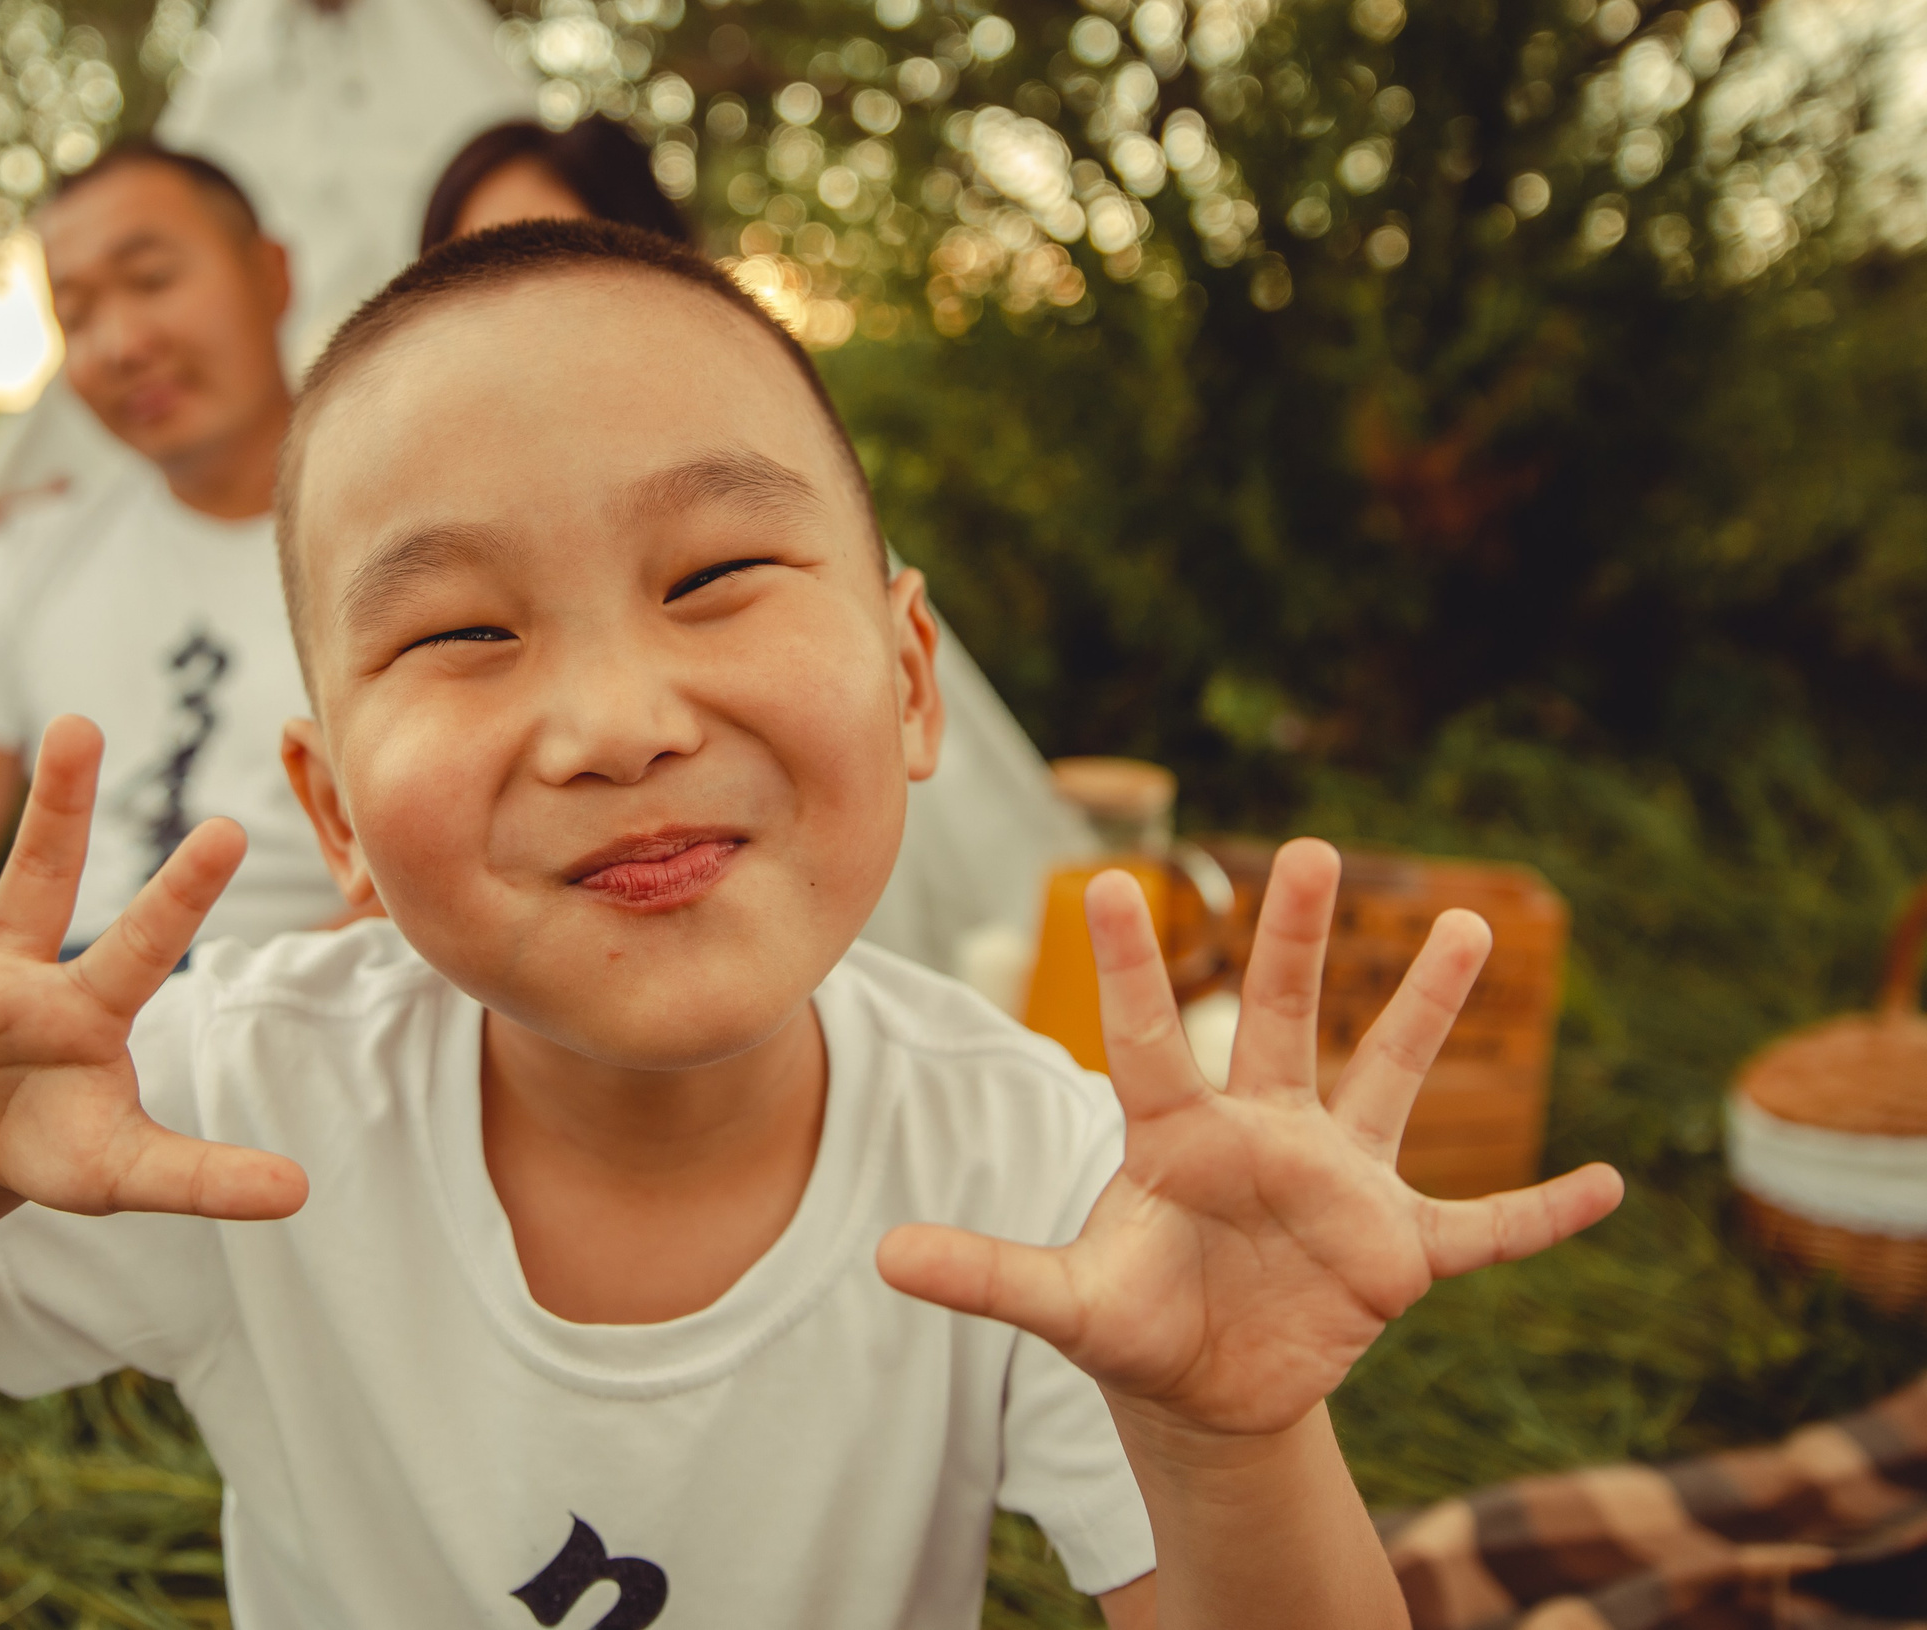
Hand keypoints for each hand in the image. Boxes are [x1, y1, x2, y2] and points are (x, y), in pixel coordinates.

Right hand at [0, 708, 306, 1222]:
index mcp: (83, 1008)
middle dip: (59, 807)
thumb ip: (204, 1176)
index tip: (231, 827)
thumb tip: (302, 1195)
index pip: (142, 944)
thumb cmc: (54, 1144)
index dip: (183, 892)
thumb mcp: (123, 1172)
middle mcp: (9, 972)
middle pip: (38, 877)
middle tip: (82, 721)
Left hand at [878, 837, 1620, 1438]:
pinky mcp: (1399, 1250)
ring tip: (1466, 923)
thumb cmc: (1137, 1323)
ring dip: (1425, 1010)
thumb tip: (886, 1259)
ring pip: (1392, 1079)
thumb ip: (988, 1275)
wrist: (1208, 1387)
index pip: (1150, 1040)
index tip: (1112, 889)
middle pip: (1279, 1018)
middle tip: (1314, 848)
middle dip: (1294, 939)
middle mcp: (1266, 1134)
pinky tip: (1612, 1184)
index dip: (1134, 972)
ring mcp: (1341, 1182)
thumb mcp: (1065, 1305)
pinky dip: (1544, 1214)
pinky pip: (1487, 1228)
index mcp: (1179, 1138)